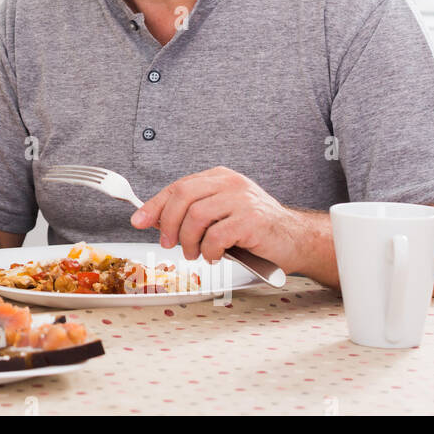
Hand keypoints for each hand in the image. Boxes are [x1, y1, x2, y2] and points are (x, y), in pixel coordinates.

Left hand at [130, 167, 307, 270]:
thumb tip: (152, 220)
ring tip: (196, 253)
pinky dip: (209, 250)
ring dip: (189, 241)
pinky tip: (215, 255)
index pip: (178, 187)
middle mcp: (230, 183)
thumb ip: (192, 213)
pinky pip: (216, 236)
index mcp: (219, 178)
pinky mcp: (252, 220)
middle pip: (183, 198)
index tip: (139, 221)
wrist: (294, 240)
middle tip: (168, 244)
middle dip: (168, 224)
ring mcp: (243, 200)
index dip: (154, 206)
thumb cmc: (255, 230)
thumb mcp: (220, 214)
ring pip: (196, 216)